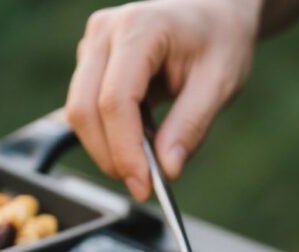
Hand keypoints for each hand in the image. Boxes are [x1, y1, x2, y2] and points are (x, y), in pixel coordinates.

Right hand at [66, 0, 260, 200]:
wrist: (213, 13)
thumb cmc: (219, 41)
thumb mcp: (220, 84)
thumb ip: (191, 126)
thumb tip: (166, 170)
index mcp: (139, 29)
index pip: (115, 100)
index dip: (124, 150)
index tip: (144, 186)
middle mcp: (105, 32)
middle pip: (84, 110)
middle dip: (111, 157)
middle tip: (144, 186)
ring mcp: (92, 46)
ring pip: (79, 114)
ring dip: (108, 149)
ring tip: (150, 156)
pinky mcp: (90, 63)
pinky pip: (86, 110)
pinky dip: (109, 136)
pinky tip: (141, 136)